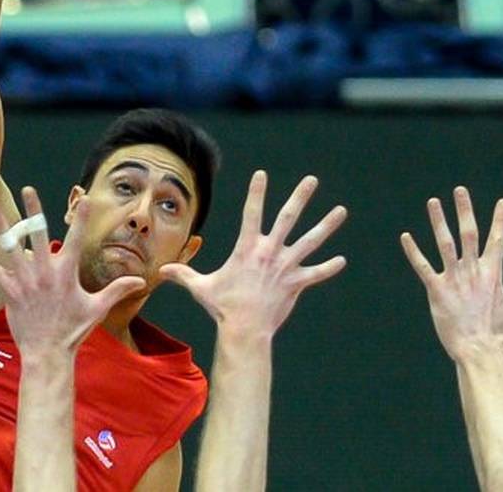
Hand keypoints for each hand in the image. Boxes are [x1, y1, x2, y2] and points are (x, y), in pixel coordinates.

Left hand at [0, 187, 144, 357]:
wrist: (47, 353)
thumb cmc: (73, 331)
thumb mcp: (97, 309)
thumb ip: (117, 290)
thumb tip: (142, 281)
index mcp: (67, 273)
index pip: (77, 240)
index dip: (82, 219)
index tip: (85, 199)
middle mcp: (45, 273)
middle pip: (38, 235)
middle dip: (33, 210)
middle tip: (28, 189)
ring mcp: (25, 281)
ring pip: (11, 248)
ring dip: (1, 226)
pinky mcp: (9, 292)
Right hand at [160, 171, 347, 347]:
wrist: (245, 329)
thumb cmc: (222, 306)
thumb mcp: (200, 287)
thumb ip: (183, 275)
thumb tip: (161, 272)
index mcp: (247, 248)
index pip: (252, 213)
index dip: (256, 193)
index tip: (261, 174)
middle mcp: (270, 252)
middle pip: (288, 218)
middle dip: (300, 197)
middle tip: (312, 180)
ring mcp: (286, 267)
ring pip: (311, 240)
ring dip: (327, 225)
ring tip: (341, 211)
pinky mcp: (297, 283)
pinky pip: (317, 273)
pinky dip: (329, 267)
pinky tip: (342, 260)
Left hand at [400, 187, 502, 360]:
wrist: (479, 351)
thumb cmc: (501, 338)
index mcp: (493, 275)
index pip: (498, 241)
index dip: (500, 221)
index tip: (502, 201)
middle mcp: (474, 272)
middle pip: (469, 234)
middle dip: (465, 211)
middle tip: (460, 190)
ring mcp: (454, 279)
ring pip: (445, 244)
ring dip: (438, 222)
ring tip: (433, 202)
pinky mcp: (437, 290)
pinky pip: (422, 266)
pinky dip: (413, 251)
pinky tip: (405, 236)